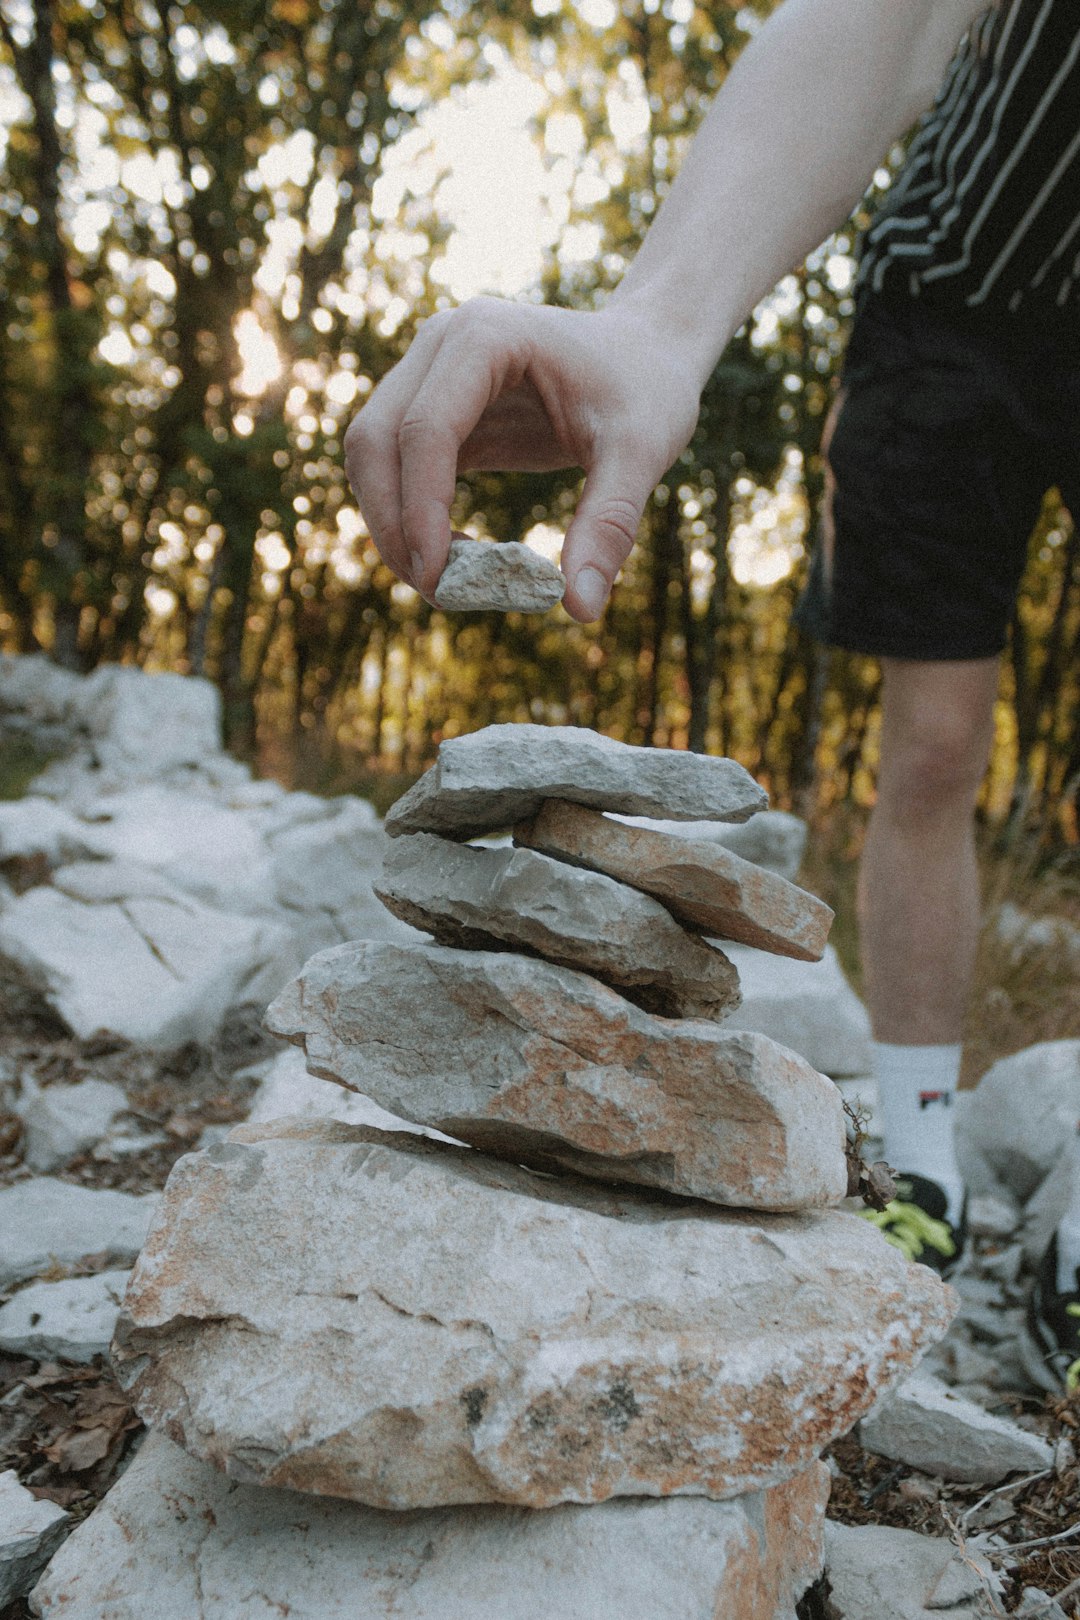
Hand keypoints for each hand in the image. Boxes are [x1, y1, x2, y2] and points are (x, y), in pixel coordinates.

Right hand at [343, 297, 700, 620]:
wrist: (647, 351)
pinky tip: (456, 556)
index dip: (422, 508)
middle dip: (392, 524)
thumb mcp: (642, 452)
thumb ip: (609, 525)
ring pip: (371, 454)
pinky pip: (397, 467)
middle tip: (436, 592)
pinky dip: (411, 518)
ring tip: (444, 582)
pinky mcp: (433, 407)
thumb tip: (580, 609)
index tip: (439, 578)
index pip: (426, 428)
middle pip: (375, 440)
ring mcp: (428, 371)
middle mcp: (442, 343)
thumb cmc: (648, 389)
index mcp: (486, 336)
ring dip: (391, 525)